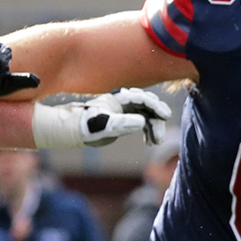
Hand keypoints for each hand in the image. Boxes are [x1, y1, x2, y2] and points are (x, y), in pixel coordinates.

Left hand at [32, 89, 171, 148]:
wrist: (75, 130)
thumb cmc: (86, 126)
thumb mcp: (104, 126)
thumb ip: (122, 123)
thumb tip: (142, 122)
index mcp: (119, 98)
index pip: (142, 98)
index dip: (156, 106)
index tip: (165, 115)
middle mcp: (124, 101)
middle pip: (148, 105)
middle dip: (156, 119)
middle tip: (158, 137)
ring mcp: (125, 109)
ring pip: (147, 114)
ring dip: (154, 126)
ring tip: (154, 141)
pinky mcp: (125, 117)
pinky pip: (144, 120)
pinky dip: (149, 129)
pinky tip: (149, 141)